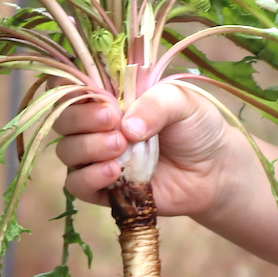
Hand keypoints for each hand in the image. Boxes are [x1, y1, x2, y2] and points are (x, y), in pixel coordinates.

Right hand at [54, 82, 235, 219]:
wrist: (213, 171)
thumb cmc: (196, 128)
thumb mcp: (182, 102)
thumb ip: (156, 104)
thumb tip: (127, 127)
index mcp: (110, 96)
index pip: (72, 86)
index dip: (73, 88)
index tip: (98, 94)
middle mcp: (97, 126)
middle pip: (64, 120)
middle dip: (82, 119)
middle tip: (114, 120)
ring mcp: (98, 158)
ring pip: (67, 152)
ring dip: (88, 148)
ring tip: (120, 147)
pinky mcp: (103, 189)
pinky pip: (77, 185)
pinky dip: (89, 178)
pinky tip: (113, 173)